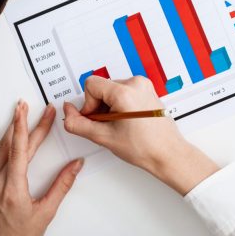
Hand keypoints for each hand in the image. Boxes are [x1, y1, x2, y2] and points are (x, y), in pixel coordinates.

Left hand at [0, 102, 81, 235]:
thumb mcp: (45, 213)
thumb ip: (61, 185)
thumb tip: (75, 166)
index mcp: (12, 190)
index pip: (23, 150)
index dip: (33, 128)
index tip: (41, 113)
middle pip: (13, 146)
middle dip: (25, 123)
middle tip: (34, 107)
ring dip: (8, 128)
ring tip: (15, 110)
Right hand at [63, 76, 218, 195]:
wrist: (167, 152)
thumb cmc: (143, 146)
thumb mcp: (103, 137)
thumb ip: (78, 123)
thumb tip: (68, 111)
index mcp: (125, 91)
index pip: (91, 84)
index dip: (88, 104)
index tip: (96, 119)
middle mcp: (136, 83)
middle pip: (101, 87)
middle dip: (98, 107)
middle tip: (107, 126)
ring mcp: (144, 86)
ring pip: (111, 91)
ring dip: (108, 107)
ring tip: (118, 125)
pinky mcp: (147, 91)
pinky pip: (124, 92)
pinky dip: (119, 105)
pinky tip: (125, 121)